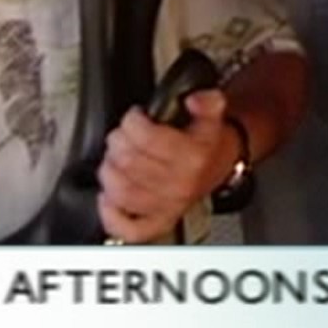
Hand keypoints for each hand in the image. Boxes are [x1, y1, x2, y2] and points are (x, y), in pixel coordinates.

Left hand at [98, 91, 238, 243]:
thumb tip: (195, 100)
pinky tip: (108, 196)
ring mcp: (168, 206)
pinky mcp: (158, 222)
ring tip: (114, 159)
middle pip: (129, 162)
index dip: (133, 122)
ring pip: (123, 192)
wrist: (219, 168)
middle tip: (122, 135)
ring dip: (109, 170)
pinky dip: (111, 214)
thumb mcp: (211, 116)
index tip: (135, 117)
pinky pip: (129, 228)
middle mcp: (180, 185)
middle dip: (118, 142)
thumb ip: (207, 102)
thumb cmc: (206, 145)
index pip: (147, 139)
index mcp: (193, 158)